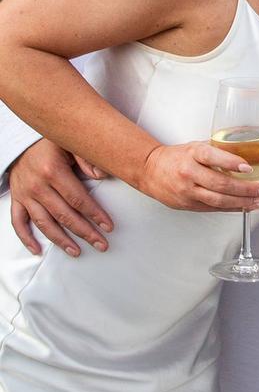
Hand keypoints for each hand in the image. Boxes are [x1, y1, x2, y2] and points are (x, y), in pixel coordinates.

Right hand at [8, 139, 113, 256]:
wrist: (21, 139)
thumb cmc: (50, 143)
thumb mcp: (70, 143)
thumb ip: (87, 157)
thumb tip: (101, 176)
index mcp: (52, 170)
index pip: (78, 199)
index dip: (95, 215)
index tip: (108, 227)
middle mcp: (37, 185)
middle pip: (64, 215)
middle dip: (85, 232)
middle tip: (101, 244)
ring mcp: (25, 194)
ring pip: (44, 223)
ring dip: (61, 240)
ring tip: (77, 251)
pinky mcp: (16, 199)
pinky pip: (18, 222)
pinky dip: (26, 238)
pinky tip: (37, 249)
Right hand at [138, 141, 258, 212]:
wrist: (150, 171)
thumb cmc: (176, 158)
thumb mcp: (195, 147)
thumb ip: (217, 152)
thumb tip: (247, 156)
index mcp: (192, 154)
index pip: (212, 157)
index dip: (231, 162)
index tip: (247, 167)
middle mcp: (189, 173)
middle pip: (220, 184)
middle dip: (246, 189)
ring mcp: (188, 191)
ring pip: (219, 200)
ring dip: (243, 202)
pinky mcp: (188, 205)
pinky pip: (214, 208)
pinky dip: (232, 208)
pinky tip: (246, 206)